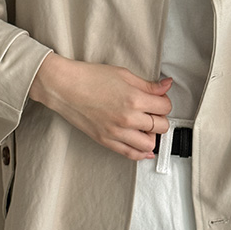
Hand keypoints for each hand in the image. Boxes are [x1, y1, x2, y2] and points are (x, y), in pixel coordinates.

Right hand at [29, 54, 171, 160]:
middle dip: (160, 118)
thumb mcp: (123, 75)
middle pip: (161, 126)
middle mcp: (127, 118)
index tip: (159, 99)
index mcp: (134, 99)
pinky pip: (131, 154)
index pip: (165, 106)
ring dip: (152, 136)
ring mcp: (117, 132)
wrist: (64, 87)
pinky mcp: (106, 141)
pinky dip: (141, 153)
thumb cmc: (89, 77)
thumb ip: (148, 85)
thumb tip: (166, 85)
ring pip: (149, 144)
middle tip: (153, 111)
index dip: (164, 101)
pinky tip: (144, 147)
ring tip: (145, 127)